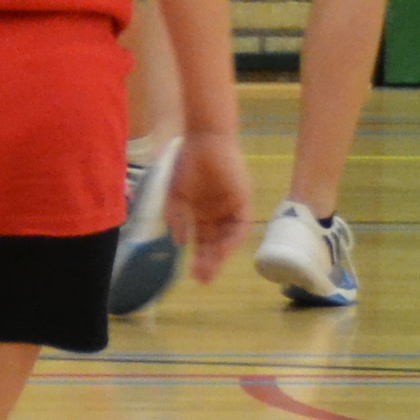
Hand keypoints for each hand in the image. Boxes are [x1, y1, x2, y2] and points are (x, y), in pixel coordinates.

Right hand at [173, 131, 257, 281]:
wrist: (203, 140)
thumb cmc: (186, 164)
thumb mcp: (175, 197)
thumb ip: (176, 219)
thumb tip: (178, 243)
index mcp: (201, 213)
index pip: (202, 242)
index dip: (198, 259)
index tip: (191, 275)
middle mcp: (217, 213)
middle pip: (215, 244)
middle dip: (209, 262)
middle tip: (202, 280)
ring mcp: (231, 207)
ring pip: (228, 238)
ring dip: (221, 255)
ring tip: (210, 270)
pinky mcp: (244, 199)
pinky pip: (241, 224)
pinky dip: (233, 238)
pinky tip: (223, 250)